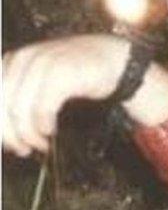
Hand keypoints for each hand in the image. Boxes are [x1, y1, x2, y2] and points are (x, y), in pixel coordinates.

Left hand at [2, 35, 130, 155]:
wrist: (114, 60)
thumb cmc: (78, 73)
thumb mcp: (43, 82)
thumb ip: (22, 98)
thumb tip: (7, 132)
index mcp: (13, 60)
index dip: (0, 126)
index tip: (8, 144)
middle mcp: (23, 59)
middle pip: (2, 105)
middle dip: (11, 134)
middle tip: (22, 150)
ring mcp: (42, 64)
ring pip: (19, 109)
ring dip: (28, 133)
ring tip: (40, 144)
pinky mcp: (61, 73)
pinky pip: (43, 107)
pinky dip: (43, 124)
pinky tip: (50, 131)